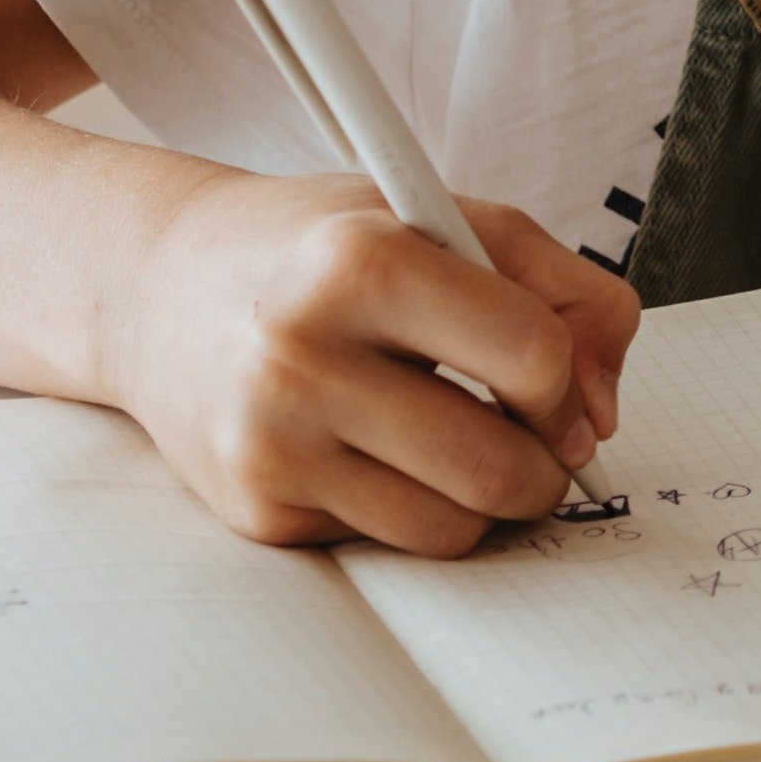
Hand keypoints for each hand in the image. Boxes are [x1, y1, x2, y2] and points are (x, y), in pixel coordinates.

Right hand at [106, 172, 636, 552]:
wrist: (157, 290)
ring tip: (459, 439)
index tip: (557, 383)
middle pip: (499, 469)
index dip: (569, 381)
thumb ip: (561, 287)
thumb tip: (603, 410)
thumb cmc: (318, 248)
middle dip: (546, 466)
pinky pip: (389, 545)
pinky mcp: (258, 512)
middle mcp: (304, 356)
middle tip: (533, 438)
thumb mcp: (441, 216)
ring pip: (453, 529)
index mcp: (361, 261)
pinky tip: (374, 450)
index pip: (531, 357)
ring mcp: (273, 444)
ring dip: (485, 500)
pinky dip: (409, 508)